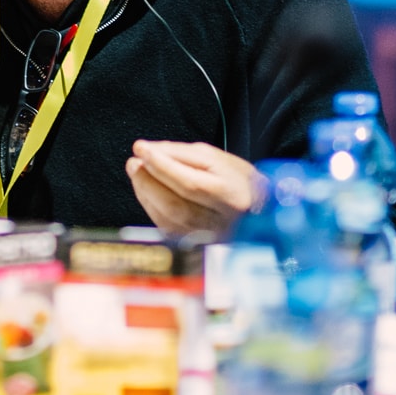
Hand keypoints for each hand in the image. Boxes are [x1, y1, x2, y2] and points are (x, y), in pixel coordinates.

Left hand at [125, 140, 264, 235]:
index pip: (190, 183)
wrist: (260, 215)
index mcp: (231, 197)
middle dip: (148, 181)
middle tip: (135, 162)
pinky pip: (166, 227)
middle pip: (176, 204)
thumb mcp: (218, 160)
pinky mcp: (196, 246)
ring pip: (168, 218)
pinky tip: (147, 191)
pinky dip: (151, 206)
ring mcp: (208, 239)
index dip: (161, 165)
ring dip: (146, 193)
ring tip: (138, 172)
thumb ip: (184, 154)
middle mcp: (220, 223)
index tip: (141, 148)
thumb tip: (150, 151)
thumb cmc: (239, 183)